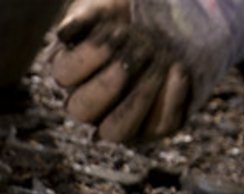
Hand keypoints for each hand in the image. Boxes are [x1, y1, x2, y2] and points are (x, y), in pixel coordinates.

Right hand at [51, 0, 243, 142]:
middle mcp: (89, 103)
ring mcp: (120, 119)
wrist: (172, 20)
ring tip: (160, 61)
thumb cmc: (130, 12)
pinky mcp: (154, 127)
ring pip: (117, 130)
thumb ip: (85, 17)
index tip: (117, 31)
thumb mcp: (106, 5)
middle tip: (139, 51)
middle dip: (111, 81)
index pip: (64, 75)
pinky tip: (179, 68)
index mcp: (72, 73)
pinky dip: (171, 98)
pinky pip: (159, 127)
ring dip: (139, 98)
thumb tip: (64, 34)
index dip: (89, 56)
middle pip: (83, 110)